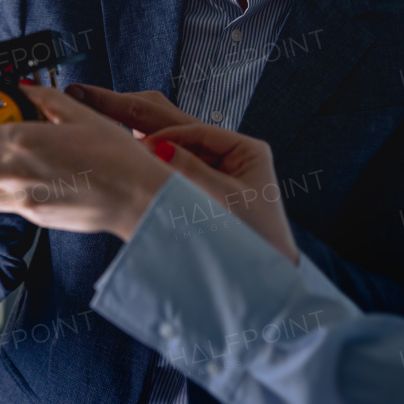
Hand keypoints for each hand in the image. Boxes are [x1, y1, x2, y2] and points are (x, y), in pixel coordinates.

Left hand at [0, 86, 172, 240]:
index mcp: (24, 142)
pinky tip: (1, 181)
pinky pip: (2, 204)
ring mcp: (24, 200)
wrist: (135, 198)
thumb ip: (48, 99)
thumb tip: (29, 89)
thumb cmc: (115, 156)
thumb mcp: (82, 115)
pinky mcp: (35, 218)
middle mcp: (16, 173)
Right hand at [68, 85, 296, 260]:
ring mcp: (209, 163)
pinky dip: (138, 149)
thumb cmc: (254, 243)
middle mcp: (226, 150)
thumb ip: (191, 171)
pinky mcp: (195, 181)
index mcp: (243, 149)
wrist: (263, 283)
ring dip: (129, 124)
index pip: (191, 127)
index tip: (136, 148)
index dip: (160, 135)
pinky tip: (111, 138)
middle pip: (171, 119)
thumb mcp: (225, 202)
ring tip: (91, 108)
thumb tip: (158, 145)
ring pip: (162, 132)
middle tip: (86, 94)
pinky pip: (162, 157)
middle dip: (127, 107)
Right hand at [144, 123, 298, 263]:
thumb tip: (159, 147)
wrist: (265, 271)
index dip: (171, 135)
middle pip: (196, 144)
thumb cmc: (253, 232)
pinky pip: (193, 176)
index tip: (144, 143)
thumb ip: (191, 169)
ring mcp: (230, 172)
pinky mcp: (221, 188)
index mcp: (249, 150)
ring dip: (171, 164)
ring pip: (191, 159)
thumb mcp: (221, 196)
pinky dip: (177, 177)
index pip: (203, 132)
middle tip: (139, 153)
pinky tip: (158, 179)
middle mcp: (240, 156)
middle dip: (168, 148)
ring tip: (145, 167)